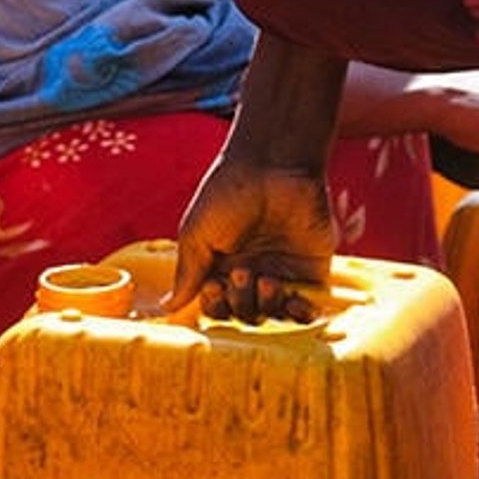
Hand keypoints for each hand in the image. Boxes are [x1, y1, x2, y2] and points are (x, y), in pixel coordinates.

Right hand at [169, 152, 336, 323]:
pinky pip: (307, 307)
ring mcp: (283, 273)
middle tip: (240, 273)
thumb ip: (187, 273)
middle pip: (244, 314)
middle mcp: (252, 273)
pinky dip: (300, 313)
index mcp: (222, 266)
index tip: (213, 286)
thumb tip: (167, 307)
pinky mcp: (311, 270)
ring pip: (274, 314)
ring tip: (266, 280)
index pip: (217, 305)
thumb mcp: (197, 232)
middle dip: (240, 302)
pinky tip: (292, 300)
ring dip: (266, 306)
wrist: (274, 164)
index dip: (215, 305)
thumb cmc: (230, 190)